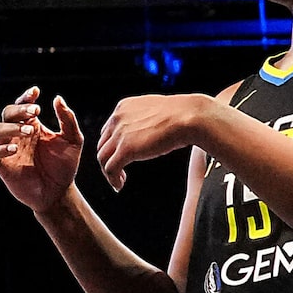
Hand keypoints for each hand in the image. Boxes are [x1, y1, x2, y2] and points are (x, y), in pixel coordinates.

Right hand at [0, 87, 84, 212]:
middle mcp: (19, 135)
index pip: (23, 105)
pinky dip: (0, 148)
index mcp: (33, 126)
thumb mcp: (73, 140)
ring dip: (12, 127)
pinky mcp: (3, 166)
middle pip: (8, 113)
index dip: (26, 97)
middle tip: (35, 112)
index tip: (36, 92)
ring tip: (29, 131)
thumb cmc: (65, 166)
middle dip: (19, 109)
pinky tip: (15, 149)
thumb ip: (67, 119)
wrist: (59, 193)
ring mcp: (9, 149)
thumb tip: (57, 98)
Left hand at [95, 92, 226, 191]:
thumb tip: (144, 132)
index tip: (118, 156)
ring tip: (119, 180)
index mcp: (123, 107)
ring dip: (109, 172)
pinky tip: (119, 185)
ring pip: (102, 158)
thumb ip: (143, 120)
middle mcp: (118, 119)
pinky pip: (110, 169)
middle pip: (103, 144)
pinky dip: (112, 179)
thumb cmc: (181, 115)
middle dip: (108, 159)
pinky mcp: (126, 149)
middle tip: (117, 171)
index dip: (111, 146)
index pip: (108, 130)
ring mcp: (120, 134)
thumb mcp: (154, 112)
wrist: (190, 116)